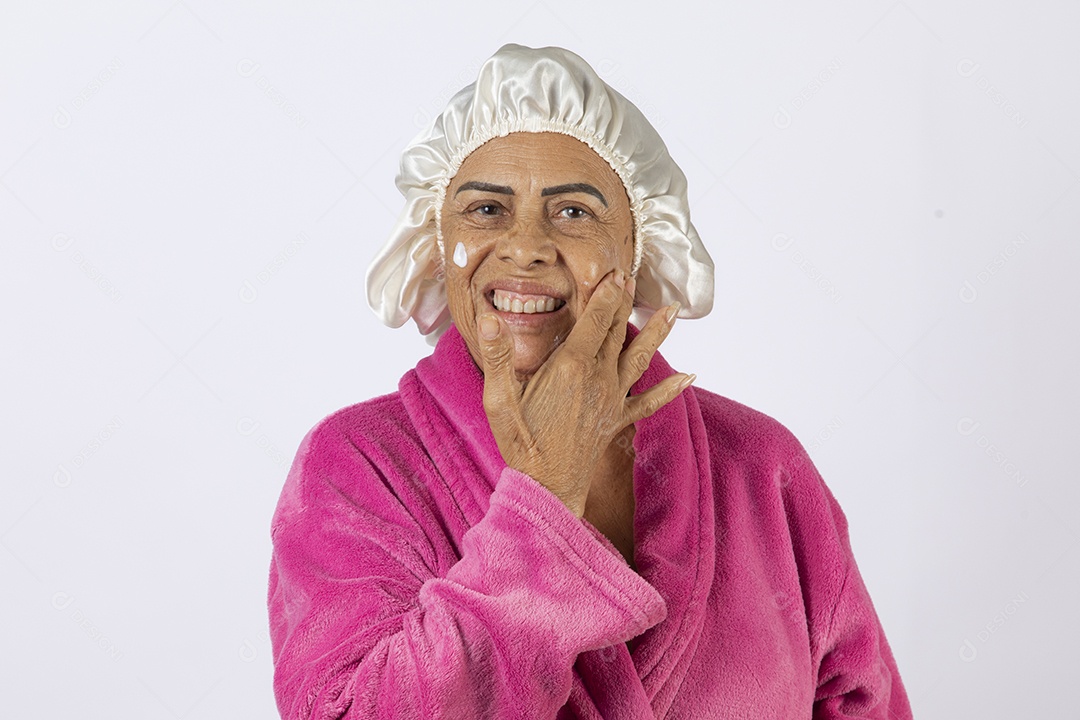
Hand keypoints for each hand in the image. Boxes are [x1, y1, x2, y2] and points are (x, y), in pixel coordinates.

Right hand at [475, 270, 694, 516]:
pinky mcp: (617, 421)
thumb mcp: (499, 400)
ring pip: (640, 358)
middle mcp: (598, 378)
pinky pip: (650, 403)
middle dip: (625, 301)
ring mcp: (612, 400)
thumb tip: (487, 318)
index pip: (595, 320)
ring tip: (674, 310)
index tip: (615, 271)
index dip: (606, 293)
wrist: (546, 488)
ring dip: (657, 332)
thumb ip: (497, 356)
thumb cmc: (521, 445)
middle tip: (632, 274)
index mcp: (571, 367)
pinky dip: (670, 390)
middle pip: (617, 331)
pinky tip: (689, 377)